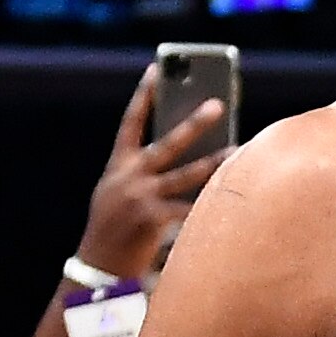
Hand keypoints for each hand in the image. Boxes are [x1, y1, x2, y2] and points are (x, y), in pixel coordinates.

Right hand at [77, 69, 230, 279]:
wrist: (96, 268)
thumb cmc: (113, 229)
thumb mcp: (117, 193)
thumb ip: (142, 172)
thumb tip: (186, 154)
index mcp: (117, 166)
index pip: (130, 122)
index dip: (143, 94)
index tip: (157, 68)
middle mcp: (128, 177)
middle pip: (166, 143)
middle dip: (193, 124)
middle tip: (217, 104)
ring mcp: (140, 198)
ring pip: (186, 175)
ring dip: (214, 160)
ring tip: (238, 147)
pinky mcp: (152, 221)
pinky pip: (190, 208)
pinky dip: (211, 202)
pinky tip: (232, 194)